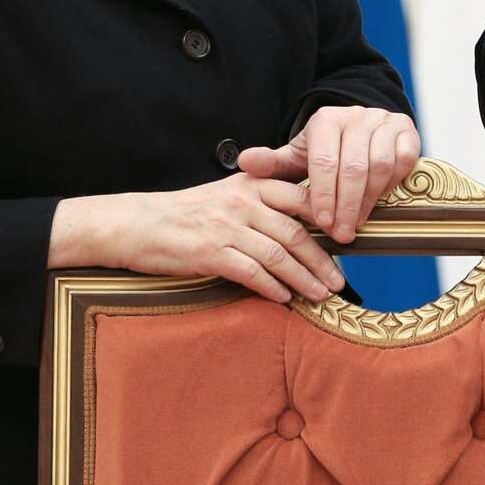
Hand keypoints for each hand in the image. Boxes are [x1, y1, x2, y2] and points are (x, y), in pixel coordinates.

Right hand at [56, 175, 346, 303]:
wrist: (137, 224)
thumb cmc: (184, 214)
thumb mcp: (225, 196)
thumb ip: (260, 205)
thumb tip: (301, 228)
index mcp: (250, 185)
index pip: (301, 198)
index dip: (329, 220)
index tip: (347, 241)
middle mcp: (242, 202)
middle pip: (296, 230)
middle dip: (323, 259)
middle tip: (340, 280)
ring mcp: (226, 227)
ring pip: (278, 255)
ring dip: (304, 278)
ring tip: (320, 295)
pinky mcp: (210, 252)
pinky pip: (251, 272)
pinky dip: (272, 288)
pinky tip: (284, 299)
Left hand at [237, 105, 420, 241]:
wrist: (360, 128)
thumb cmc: (325, 150)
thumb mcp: (298, 156)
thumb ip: (273, 163)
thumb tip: (243, 162)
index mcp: (325, 121)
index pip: (324, 161)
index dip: (323, 195)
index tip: (322, 223)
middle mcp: (356, 117)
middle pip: (353, 167)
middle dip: (346, 205)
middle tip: (341, 235)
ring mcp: (384, 122)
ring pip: (379, 166)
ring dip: (368, 201)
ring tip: (356, 225)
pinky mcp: (407, 131)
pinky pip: (403, 160)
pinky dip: (392, 184)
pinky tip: (379, 201)